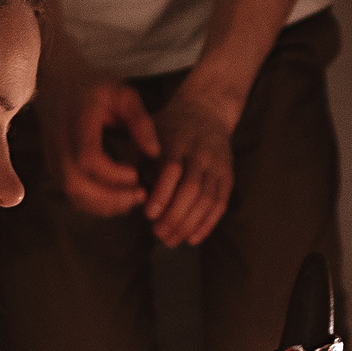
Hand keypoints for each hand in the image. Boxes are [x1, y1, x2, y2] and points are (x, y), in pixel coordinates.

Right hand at [52, 78, 158, 218]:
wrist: (55, 80)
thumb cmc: (92, 86)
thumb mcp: (121, 94)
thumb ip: (140, 121)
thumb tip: (154, 152)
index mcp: (76, 123)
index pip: (87, 158)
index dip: (112, 173)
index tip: (136, 172)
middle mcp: (59, 144)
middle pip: (76, 184)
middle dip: (111, 197)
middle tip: (140, 195)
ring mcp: (53, 158)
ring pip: (73, 194)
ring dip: (105, 204)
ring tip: (132, 199)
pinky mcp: (55, 167)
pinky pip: (72, 194)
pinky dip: (95, 203)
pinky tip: (117, 198)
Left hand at [143, 83, 245, 247]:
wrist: (207, 110)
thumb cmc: (168, 127)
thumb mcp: (148, 133)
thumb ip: (134, 158)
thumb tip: (124, 191)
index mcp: (178, 140)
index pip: (172, 170)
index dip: (162, 194)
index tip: (148, 215)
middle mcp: (201, 153)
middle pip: (192, 189)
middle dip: (174, 216)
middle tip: (157, 234)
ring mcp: (218, 165)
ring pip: (208, 200)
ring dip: (189, 224)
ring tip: (170, 240)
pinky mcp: (228, 176)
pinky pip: (220, 204)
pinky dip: (207, 224)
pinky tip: (192, 239)